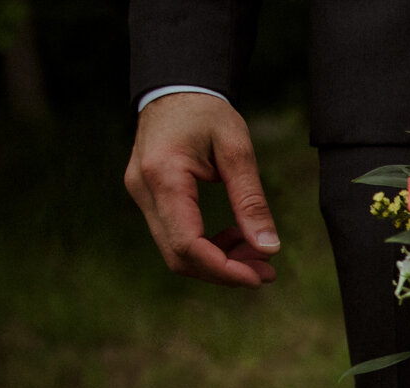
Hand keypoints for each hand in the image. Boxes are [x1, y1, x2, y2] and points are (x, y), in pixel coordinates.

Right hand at [124, 93, 279, 287]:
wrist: (176, 88)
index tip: (260, 277)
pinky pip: (175, 236)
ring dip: (218, 262)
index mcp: (163, 176)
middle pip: (179, 256)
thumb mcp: (237, 149)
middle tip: (267, 272)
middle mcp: (143, 191)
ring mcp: (141, 196)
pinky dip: (207, 247)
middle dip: (225, 272)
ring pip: (176, 252)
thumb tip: (269, 248)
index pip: (187, 243)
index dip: (224, 270)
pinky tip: (236, 239)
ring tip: (258, 256)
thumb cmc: (206, 112)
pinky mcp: (148, 198)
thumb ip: (252, 200)